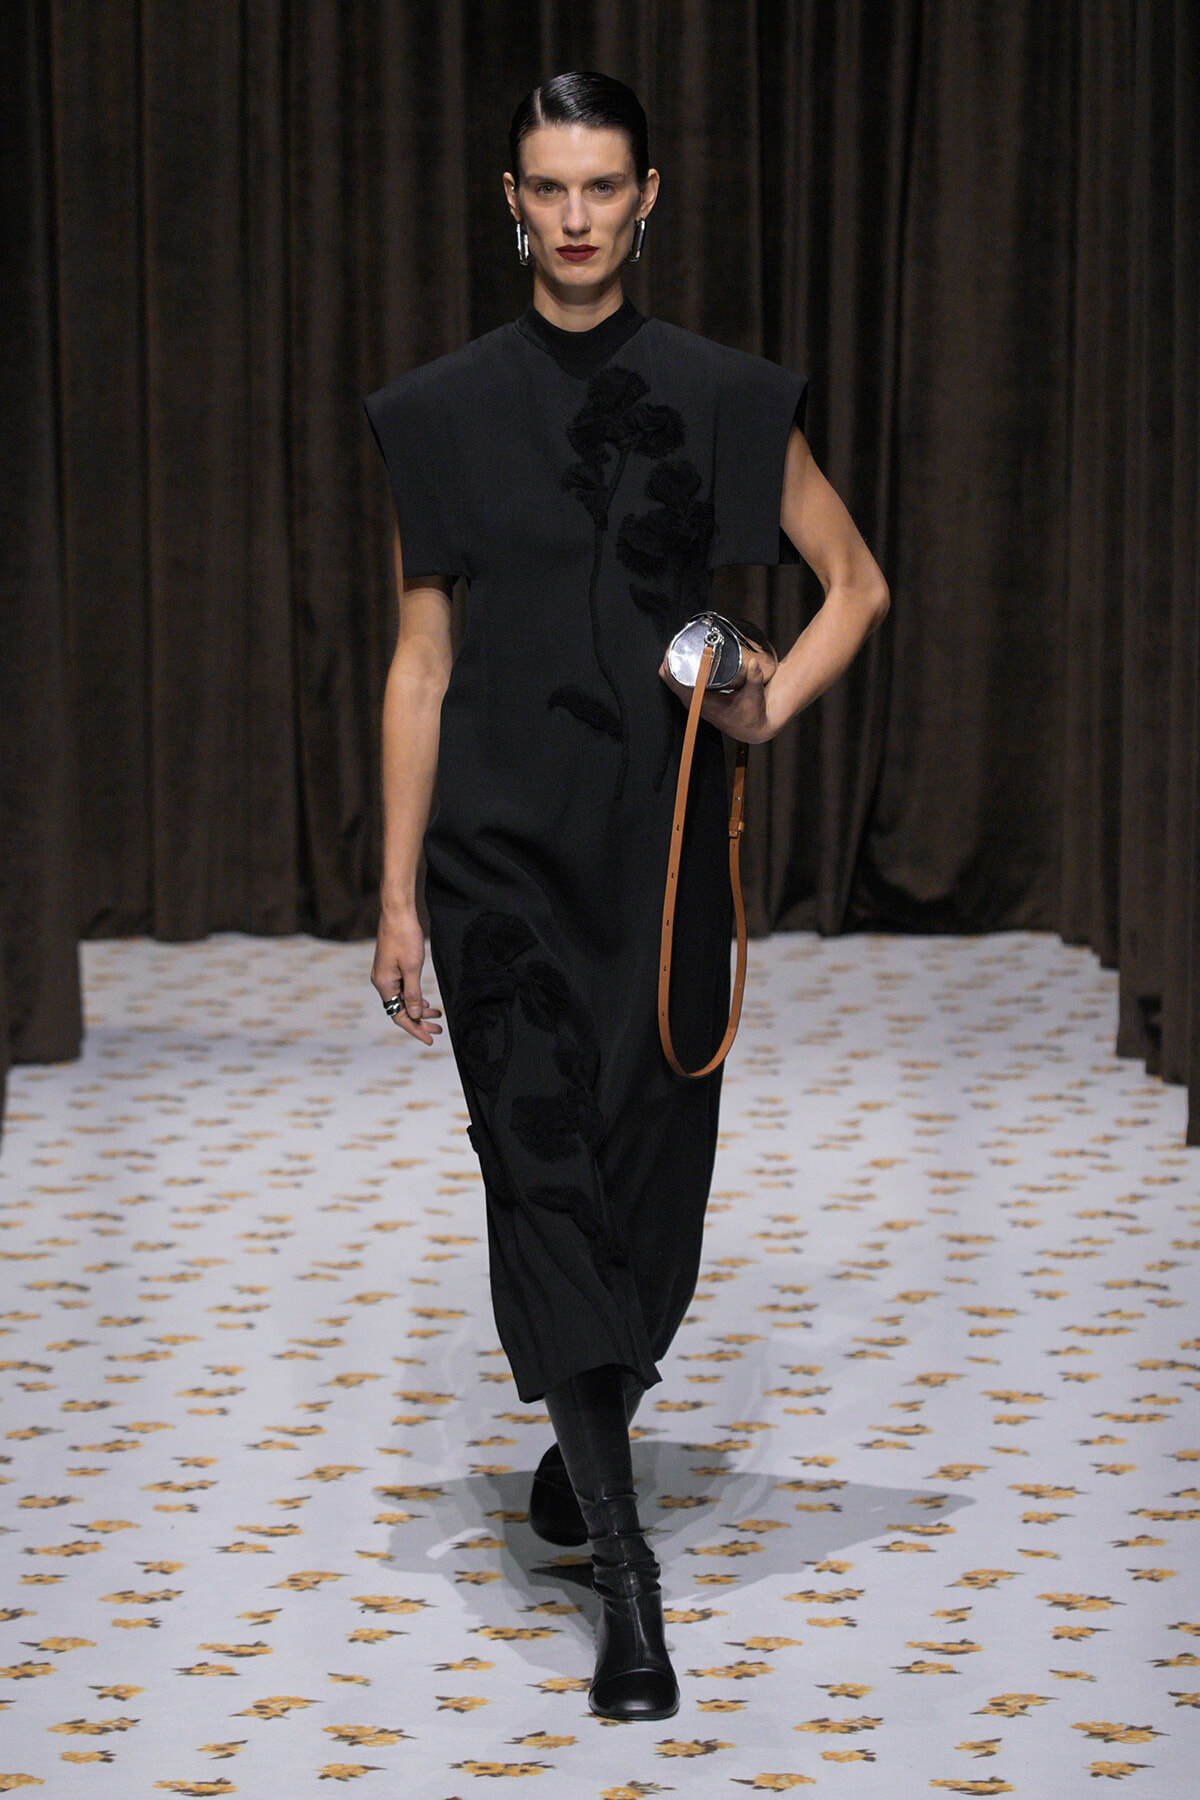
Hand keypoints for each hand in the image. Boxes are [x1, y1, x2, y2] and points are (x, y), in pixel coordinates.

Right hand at [371, 905, 442, 1044]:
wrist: (397, 912)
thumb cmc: (404, 937)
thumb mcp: (412, 967)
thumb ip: (414, 993)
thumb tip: (416, 1014)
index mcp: (384, 984)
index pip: (399, 1015)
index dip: (414, 1028)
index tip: (429, 1038)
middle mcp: (382, 982)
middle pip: (400, 1009)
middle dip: (419, 1021)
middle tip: (438, 1029)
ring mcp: (386, 975)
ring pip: (403, 999)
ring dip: (419, 1009)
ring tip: (437, 1016)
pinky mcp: (391, 968)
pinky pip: (403, 989)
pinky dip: (415, 997)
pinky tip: (427, 1002)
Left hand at [657, 648, 774, 743]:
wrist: (752, 729)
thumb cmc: (751, 715)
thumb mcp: (754, 696)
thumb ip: (754, 678)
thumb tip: (754, 663)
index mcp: (703, 703)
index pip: (676, 682)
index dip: (671, 662)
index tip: (674, 646)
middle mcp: (694, 703)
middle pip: (669, 678)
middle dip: (671, 657)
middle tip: (678, 639)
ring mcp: (693, 702)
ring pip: (672, 680)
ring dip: (673, 662)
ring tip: (679, 644)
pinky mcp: (696, 700)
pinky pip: (679, 683)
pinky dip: (677, 669)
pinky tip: (682, 658)